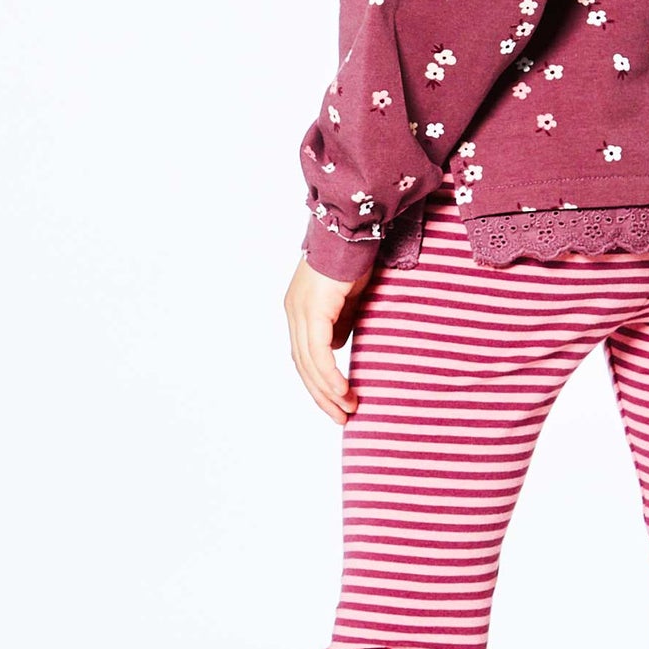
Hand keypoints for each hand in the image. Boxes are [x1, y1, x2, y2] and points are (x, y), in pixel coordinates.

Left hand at [283, 256, 373, 424]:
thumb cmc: (354, 258)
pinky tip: (342, 391)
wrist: (352, 230)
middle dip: (322, 396)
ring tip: (347, 410)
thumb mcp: (348, 299)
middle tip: (341, 418)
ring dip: (328, 392)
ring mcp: (300, 312)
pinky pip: (318, 353)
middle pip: (303, 366)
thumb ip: (341, 323)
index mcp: (300, 310)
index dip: (319, 384)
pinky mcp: (313, 310)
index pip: (305, 357)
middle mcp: (294, 313)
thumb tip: (338, 347)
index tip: (337, 404)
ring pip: (309, 364)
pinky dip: (330, 376)